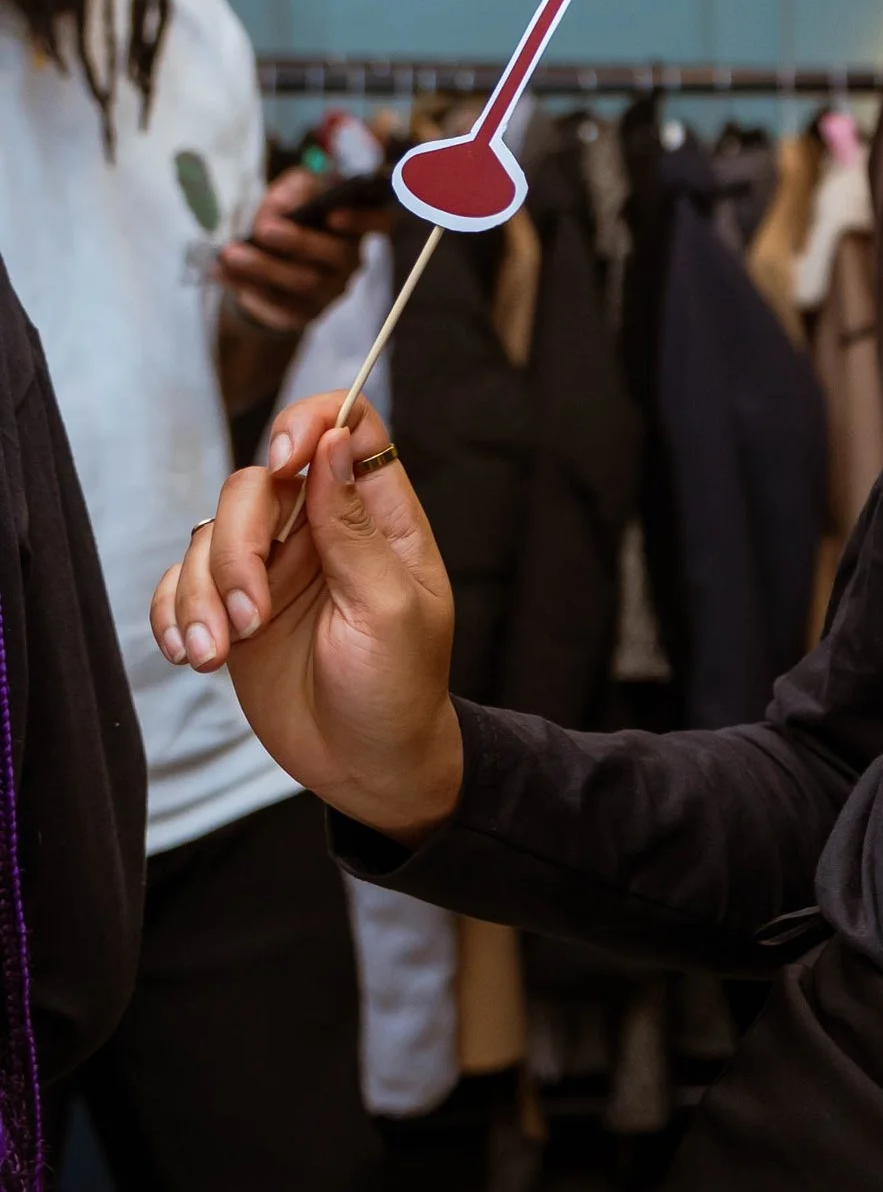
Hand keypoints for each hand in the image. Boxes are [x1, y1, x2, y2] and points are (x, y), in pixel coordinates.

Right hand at [149, 392, 463, 840]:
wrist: (368, 768)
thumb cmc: (398, 691)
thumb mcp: (389, 609)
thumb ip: (353, 526)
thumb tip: (333, 440)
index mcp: (378, 520)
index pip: (349, 428)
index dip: (310, 422)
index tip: (284, 462)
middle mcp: (320, 533)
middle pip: (255, 484)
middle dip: (237, 547)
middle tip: (252, 617)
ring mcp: (273, 570)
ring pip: (209, 535)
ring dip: (201, 594)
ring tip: (218, 654)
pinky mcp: (232, 612)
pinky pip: (182, 584)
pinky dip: (175, 613)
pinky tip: (192, 655)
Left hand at [216, 166, 374, 339]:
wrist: (268, 257)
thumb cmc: (289, 215)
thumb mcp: (291, 191)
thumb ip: (294, 188)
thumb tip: (287, 204)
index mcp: (354, 226)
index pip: (381, 223)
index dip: (364, 219)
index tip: (333, 215)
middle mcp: (350, 262)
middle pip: (334, 256)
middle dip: (298, 241)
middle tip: (263, 228)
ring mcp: (329, 292)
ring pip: (303, 284)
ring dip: (264, 267)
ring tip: (230, 252)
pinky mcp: (303, 314)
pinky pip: (278, 306)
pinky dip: (246, 288)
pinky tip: (220, 271)